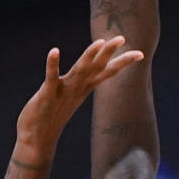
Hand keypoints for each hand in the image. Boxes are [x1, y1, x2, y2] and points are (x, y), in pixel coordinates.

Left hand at [14, 36, 143, 163]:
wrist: (37, 140)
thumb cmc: (52, 116)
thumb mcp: (70, 97)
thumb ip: (79, 84)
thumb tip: (86, 74)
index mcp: (83, 88)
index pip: (107, 72)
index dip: (123, 62)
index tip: (141, 54)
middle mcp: (76, 89)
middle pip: (96, 67)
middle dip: (109, 52)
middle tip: (122, 38)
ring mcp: (63, 92)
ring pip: (79, 71)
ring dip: (89, 56)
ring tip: (100, 42)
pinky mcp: (47, 95)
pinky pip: (51, 77)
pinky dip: (53, 64)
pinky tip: (54, 50)